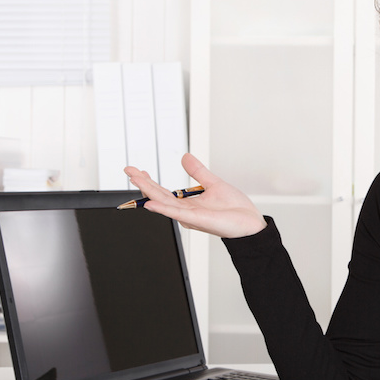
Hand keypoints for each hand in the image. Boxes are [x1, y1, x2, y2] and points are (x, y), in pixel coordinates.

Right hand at [124, 153, 266, 238]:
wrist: (250, 223)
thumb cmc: (235, 209)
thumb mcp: (213, 183)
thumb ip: (198, 171)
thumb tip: (185, 157)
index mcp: (188, 203)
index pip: (163, 191)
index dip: (149, 181)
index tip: (137, 170)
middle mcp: (185, 211)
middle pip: (159, 196)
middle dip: (143, 183)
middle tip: (129, 170)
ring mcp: (190, 216)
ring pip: (164, 202)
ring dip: (148, 191)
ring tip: (135, 179)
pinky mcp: (197, 219)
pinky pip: (176, 213)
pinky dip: (162, 208)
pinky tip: (150, 203)